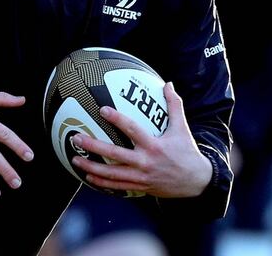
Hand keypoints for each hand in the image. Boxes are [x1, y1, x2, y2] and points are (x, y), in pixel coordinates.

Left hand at [70, 82, 211, 197]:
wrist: (196, 182)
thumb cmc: (187, 152)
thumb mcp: (182, 128)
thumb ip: (174, 106)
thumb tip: (169, 84)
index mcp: (154, 145)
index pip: (132, 129)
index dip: (117, 119)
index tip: (102, 109)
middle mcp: (145, 162)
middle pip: (114, 154)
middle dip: (94, 146)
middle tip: (77, 137)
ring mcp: (141, 176)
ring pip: (112, 173)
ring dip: (92, 166)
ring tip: (76, 159)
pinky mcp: (140, 187)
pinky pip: (117, 186)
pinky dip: (102, 182)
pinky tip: (88, 177)